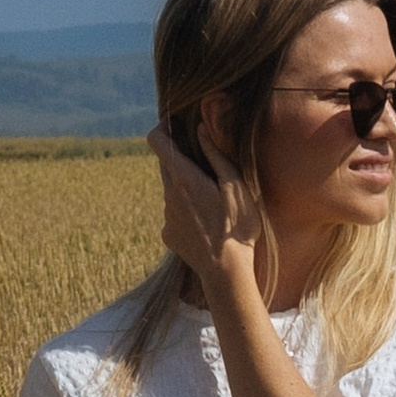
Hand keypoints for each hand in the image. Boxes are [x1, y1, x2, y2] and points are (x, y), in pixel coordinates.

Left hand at [146, 114, 263, 302]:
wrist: (226, 271)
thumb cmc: (238, 226)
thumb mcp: (236, 186)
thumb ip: (216, 155)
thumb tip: (200, 129)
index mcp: (184, 178)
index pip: (157, 142)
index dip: (162, 128)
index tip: (174, 125)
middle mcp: (169, 194)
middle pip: (166, 165)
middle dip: (181, 160)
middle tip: (206, 166)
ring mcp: (167, 216)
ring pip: (171, 191)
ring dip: (186, 189)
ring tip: (213, 204)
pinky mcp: (167, 234)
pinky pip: (174, 214)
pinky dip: (186, 212)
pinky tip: (207, 225)